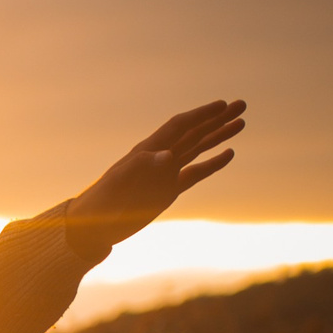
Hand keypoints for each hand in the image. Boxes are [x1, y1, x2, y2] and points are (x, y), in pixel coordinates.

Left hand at [64, 100, 245, 261]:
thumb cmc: (100, 203)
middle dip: (216, 119)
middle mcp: (158, 159)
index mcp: (146, 152)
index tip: (222, 105)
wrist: (90, 228)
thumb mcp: (118, 185)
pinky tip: (228, 154)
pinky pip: (195, 174)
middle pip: (193, 133)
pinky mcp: (167, 191)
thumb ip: (141, 168)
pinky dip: (212, 164)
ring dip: (218, 136)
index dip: (200, 115)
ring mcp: (164, 175)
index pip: (179, 127)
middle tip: (241, 104)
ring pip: (197, 149)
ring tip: (241, 123)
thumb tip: (169, 156)